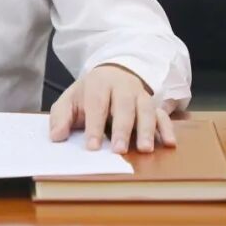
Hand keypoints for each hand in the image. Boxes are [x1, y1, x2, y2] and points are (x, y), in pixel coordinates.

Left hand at [48, 63, 176, 153]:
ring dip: (147, 130)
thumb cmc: (88, 94)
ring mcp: (140, 95)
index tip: (92, 147)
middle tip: (119, 151)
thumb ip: (61, 117)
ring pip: (146, 110)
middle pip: (124, 106)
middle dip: (122, 129)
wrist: (111, 75)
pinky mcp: (153, 104)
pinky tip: (169, 143)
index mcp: (98, 84)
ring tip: (145, 149)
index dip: (94, 126)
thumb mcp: (70, 100)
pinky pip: (163, 114)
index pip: (97, 104)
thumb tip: (56, 136)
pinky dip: (167, 128)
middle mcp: (122, 87)